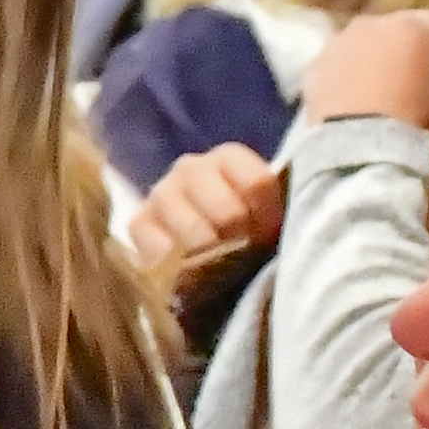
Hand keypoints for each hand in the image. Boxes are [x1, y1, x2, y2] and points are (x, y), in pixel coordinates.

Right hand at [123, 143, 282, 294]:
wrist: (211, 255)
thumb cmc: (247, 230)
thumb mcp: (271, 212)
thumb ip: (280, 205)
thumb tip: (290, 199)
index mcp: (228, 158)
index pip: (257, 183)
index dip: (268, 217)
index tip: (270, 235)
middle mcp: (190, 168)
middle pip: (226, 211)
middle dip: (240, 240)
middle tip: (243, 254)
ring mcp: (160, 194)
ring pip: (195, 234)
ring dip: (212, 258)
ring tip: (219, 266)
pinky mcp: (138, 224)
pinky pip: (162, 250)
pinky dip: (179, 267)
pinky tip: (189, 270)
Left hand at [307, 9, 428, 131]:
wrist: (358, 147)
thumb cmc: (415, 120)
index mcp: (412, 26)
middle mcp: (372, 23)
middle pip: (397, 31)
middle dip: (408, 49)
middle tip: (416, 77)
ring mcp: (338, 42)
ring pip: (365, 45)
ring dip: (375, 59)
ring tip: (383, 89)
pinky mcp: (314, 66)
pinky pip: (339, 64)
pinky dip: (348, 74)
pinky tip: (355, 98)